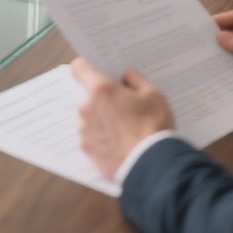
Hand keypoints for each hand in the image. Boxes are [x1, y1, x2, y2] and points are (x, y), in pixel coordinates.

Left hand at [70, 58, 174, 178]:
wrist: (153, 165)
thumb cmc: (153, 126)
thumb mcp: (153, 94)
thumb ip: (135, 79)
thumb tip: (125, 76)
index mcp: (101, 89)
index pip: (79, 67)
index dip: (86, 67)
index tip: (95, 72)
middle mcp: (87, 107)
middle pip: (88, 96)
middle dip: (102, 100)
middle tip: (122, 107)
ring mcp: (85, 130)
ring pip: (90, 117)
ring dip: (101, 119)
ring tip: (123, 129)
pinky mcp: (87, 149)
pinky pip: (91, 136)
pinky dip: (101, 138)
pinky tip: (118, 143)